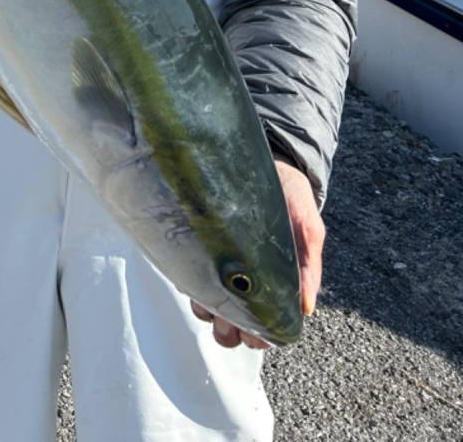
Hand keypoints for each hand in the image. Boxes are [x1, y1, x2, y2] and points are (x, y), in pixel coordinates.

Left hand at [190, 160, 324, 349]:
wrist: (268, 162)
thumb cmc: (291, 198)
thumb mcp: (308, 229)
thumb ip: (308, 267)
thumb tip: (306, 308)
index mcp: (275, 285)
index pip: (265, 328)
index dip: (259, 335)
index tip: (255, 329)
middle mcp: (244, 281)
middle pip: (232, 326)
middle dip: (229, 328)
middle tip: (228, 312)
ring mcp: (220, 266)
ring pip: (208, 307)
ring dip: (207, 308)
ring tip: (209, 290)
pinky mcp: (200, 247)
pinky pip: (189, 276)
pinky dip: (190, 280)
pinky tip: (195, 265)